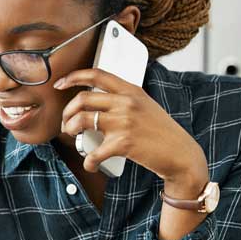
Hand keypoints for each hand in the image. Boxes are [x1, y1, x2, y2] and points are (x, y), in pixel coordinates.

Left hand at [55, 68, 206, 179]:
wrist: (180, 154)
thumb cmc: (161, 133)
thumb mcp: (145, 106)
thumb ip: (124, 100)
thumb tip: (96, 104)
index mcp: (131, 90)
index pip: (96, 74)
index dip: (73, 77)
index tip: (60, 84)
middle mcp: (126, 103)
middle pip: (82, 99)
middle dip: (66, 112)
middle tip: (66, 124)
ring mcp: (124, 122)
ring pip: (80, 120)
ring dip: (69, 131)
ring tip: (73, 139)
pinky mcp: (123, 143)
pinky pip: (93, 153)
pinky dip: (88, 162)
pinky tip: (91, 165)